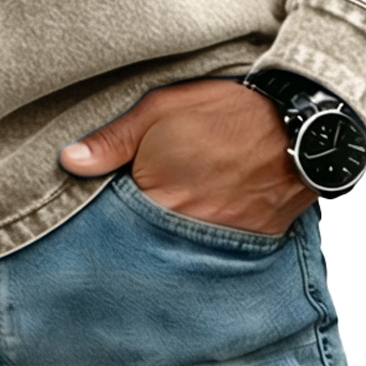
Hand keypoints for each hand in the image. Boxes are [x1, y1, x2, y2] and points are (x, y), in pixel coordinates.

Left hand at [58, 77, 317, 235]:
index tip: (90, 216)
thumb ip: (111, 141)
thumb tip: (68, 162)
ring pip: (177, 252)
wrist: (297, 125)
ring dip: (165, 242)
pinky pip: (214, 255)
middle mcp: (185, 231)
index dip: (101, 217)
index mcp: (157, 199)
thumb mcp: (159, 110)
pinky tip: (198, 228)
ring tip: (163, 226)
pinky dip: (202, 244)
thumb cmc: (225, 113)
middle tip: (123, 226)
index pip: (112, 224)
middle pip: (143, 244)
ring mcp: (218, 243)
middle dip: (131, 236)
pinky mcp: (247, 244)